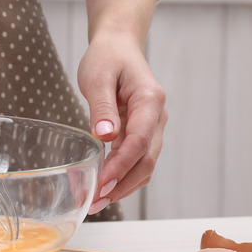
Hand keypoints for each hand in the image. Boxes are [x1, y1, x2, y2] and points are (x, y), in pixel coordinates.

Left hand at [77, 31, 167, 213]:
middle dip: (122, 185)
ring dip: (122, 187)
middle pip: (146, 160)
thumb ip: (101, 107)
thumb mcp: (97, 77)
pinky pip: (136, 160)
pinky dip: (122, 177)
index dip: (121, 166)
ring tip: (95, 203)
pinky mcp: (142, 133)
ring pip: (144, 165)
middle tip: (95, 203)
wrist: (118, 47)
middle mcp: (157, 117)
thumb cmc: (107, 58)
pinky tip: (102, 189)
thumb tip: (105, 136)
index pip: (139, 141)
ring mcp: (153, 127)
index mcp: (150, 101)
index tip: (102, 184)